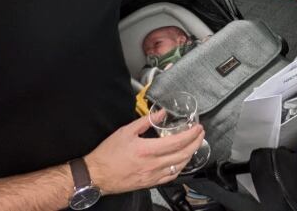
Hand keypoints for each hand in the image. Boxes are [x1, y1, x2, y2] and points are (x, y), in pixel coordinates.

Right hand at [85, 115, 204, 193]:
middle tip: (200, 134)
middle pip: (182, 155)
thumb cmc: (108, 154)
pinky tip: (181, 161)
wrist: (96, 175)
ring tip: (194, 145)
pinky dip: (179, 168)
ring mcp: (152, 176)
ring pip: (178, 167)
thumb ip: (146, 121)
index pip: (176, 142)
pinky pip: (170, 177)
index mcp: (146, 150)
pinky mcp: (149, 184)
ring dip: (190, 155)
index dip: (191, 135)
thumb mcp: (126, 131)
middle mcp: (152, 165)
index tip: (198, 128)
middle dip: (196, 143)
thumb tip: (161, 112)